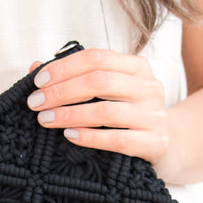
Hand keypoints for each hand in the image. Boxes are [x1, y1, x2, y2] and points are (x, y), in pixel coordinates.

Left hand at [25, 48, 168, 166]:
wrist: (168, 144)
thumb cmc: (128, 113)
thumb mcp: (109, 91)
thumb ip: (75, 77)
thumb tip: (34, 66)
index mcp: (138, 66)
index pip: (96, 58)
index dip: (64, 67)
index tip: (38, 81)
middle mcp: (149, 87)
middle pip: (99, 81)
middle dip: (61, 91)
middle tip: (35, 103)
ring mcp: (154, 115)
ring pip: (105, 112)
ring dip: (69, 115)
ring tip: (45, 120)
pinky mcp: (154, 142)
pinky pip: (117, 140)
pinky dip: (89, 137)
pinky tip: (69, 136)